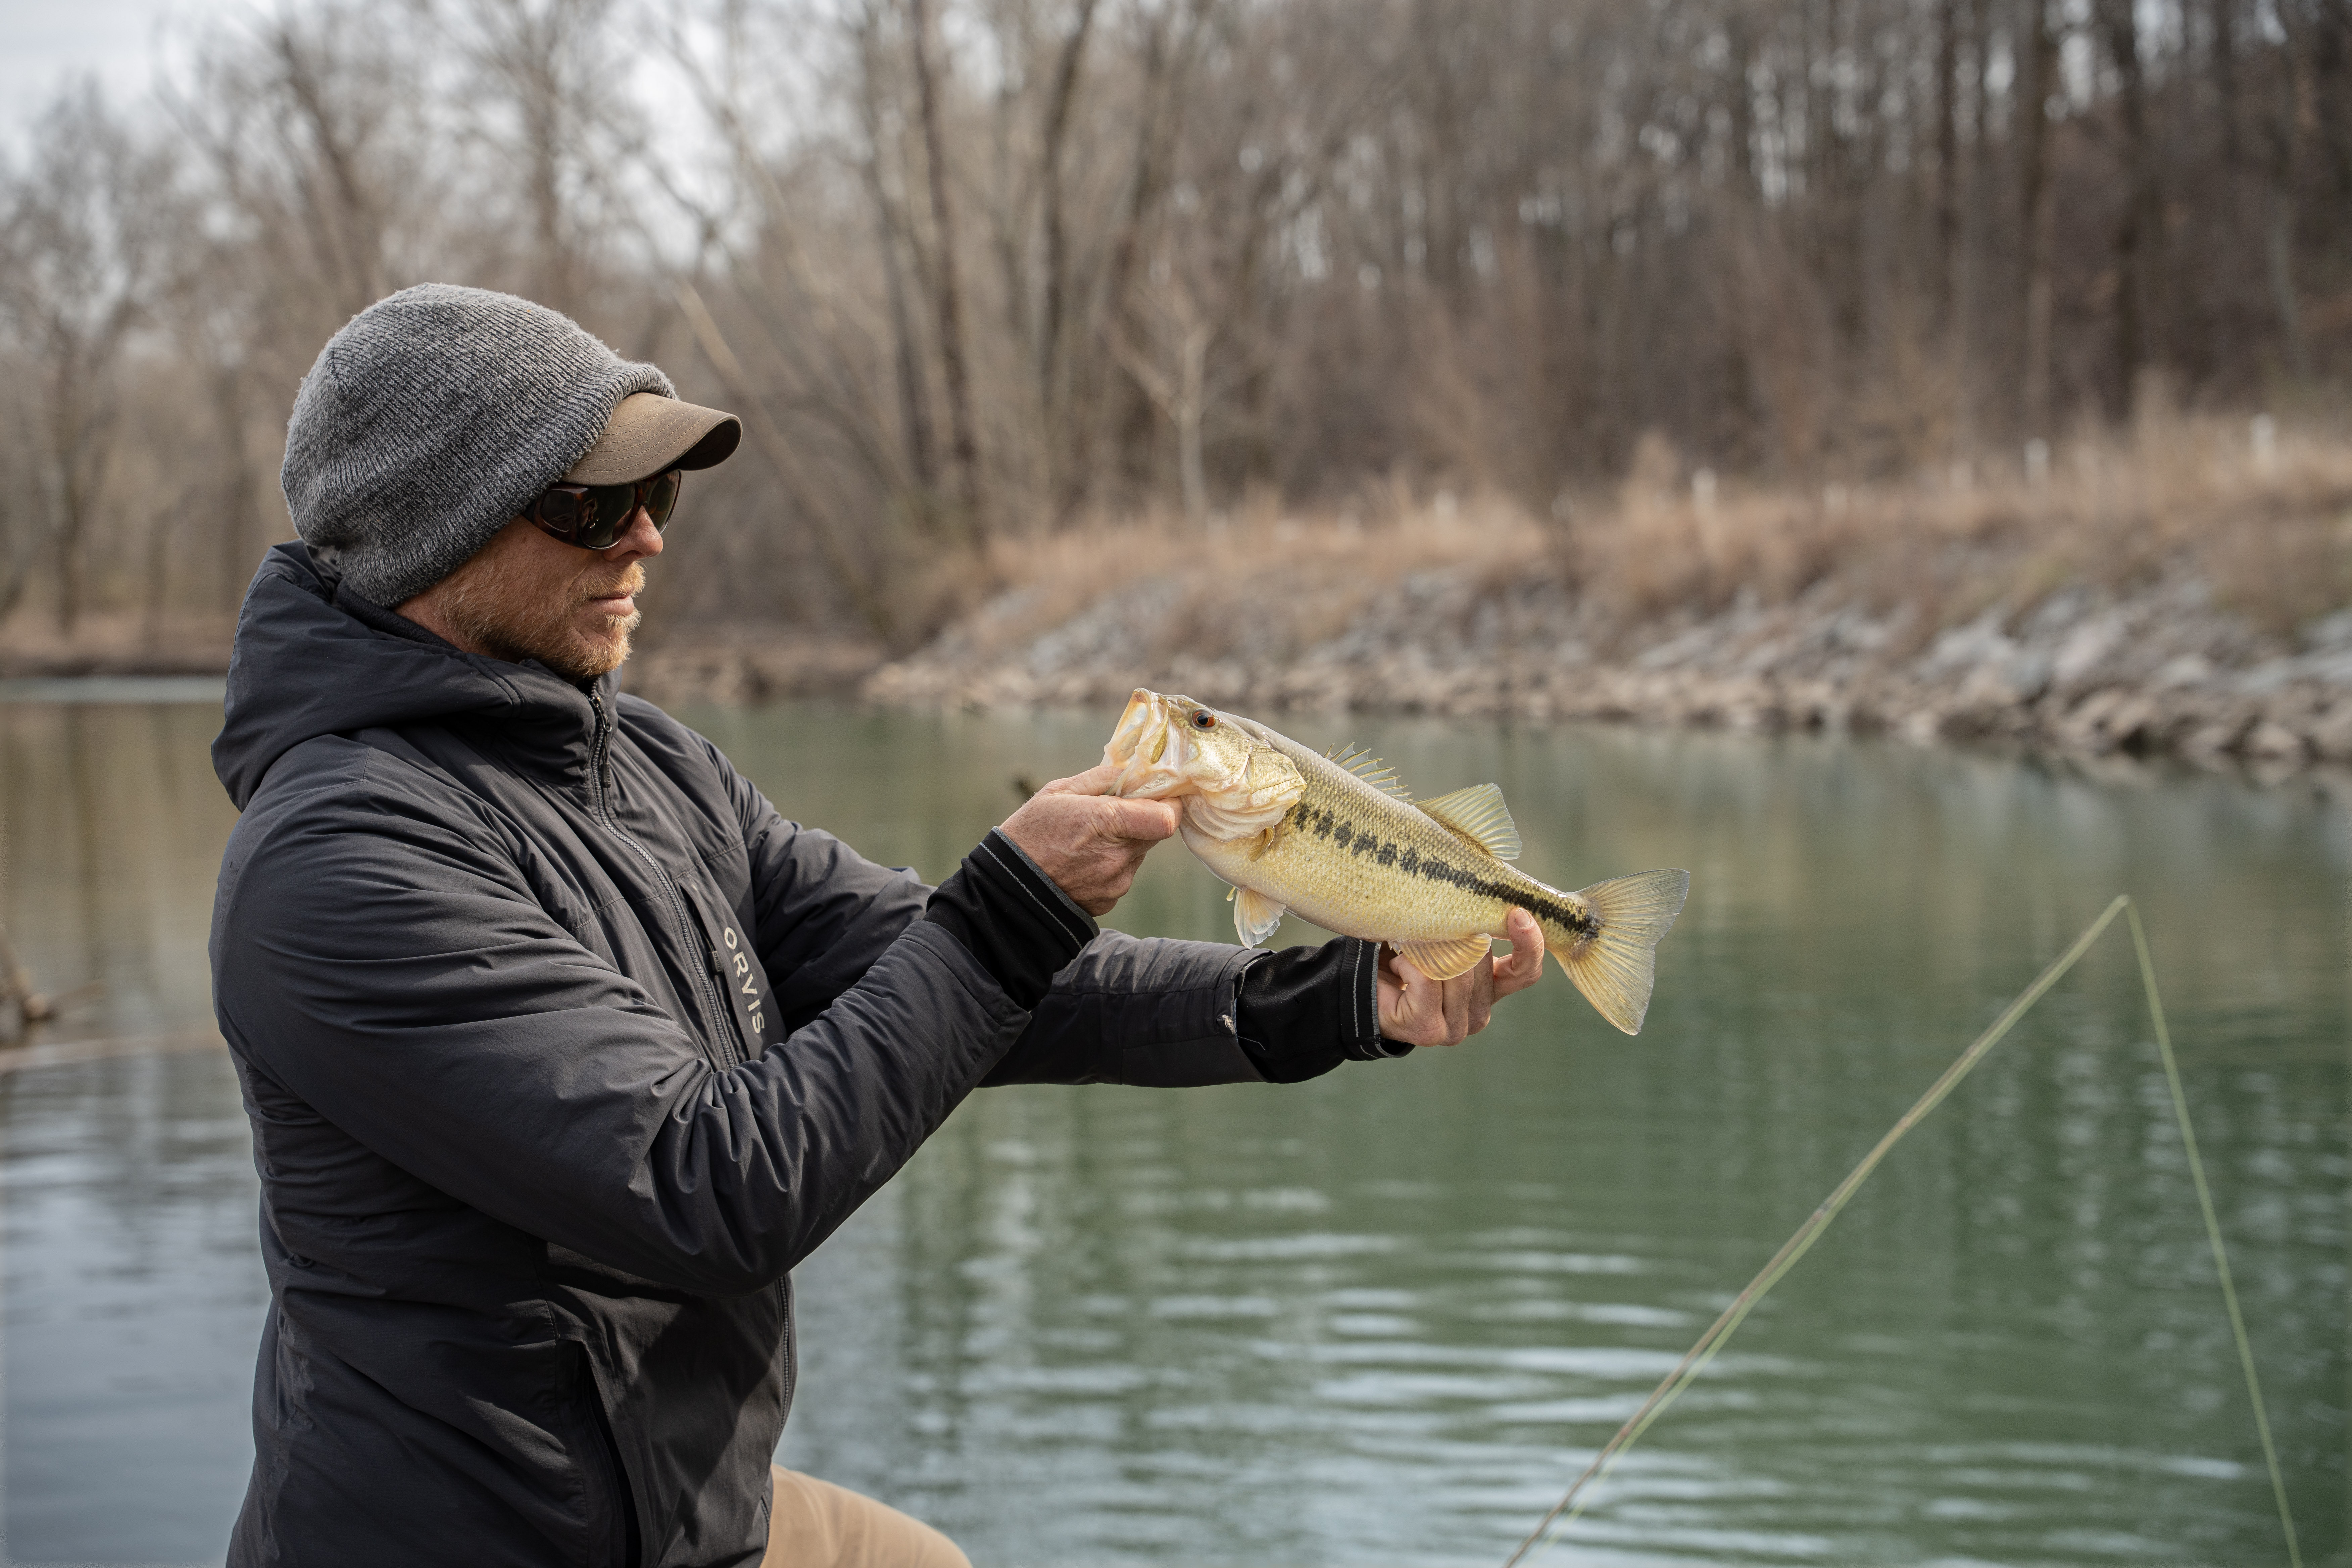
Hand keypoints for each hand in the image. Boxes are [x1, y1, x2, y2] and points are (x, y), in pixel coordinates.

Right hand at [999, 761, 1181, 915]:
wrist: (1008, 887)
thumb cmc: (1029, 833)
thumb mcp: (1058, 792)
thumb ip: (1100, 778)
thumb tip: (1130, 771)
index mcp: (1108, 822)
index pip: (1166, 818)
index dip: (1170, 805)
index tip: (1161, 796)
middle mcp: (1118, 856)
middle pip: (1154, 834)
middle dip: (1141, 821)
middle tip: (1113, 814)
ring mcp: (1115, 882)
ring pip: (1137, 854)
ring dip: (1124, 844)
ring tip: (1087, 841)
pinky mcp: (1110, 900)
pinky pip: (1122, 875)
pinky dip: (1111, 865)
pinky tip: (1082, 862)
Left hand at [1377, 908, 1545, 1046]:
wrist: (1360, 989)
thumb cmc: (1403, 958)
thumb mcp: (1446, 941)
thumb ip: (1472, 932)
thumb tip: (1497, 902)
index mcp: (1491, 991)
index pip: (1526, 972)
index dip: (1530, 943)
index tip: (1517, 913)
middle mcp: (1479, 1015)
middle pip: (1483, 962)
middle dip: (1454, 938)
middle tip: (1425, 932)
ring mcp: (1457, 1028)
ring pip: (1457, 971)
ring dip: (1427, 950)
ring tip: (1407, 954)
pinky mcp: (1430, 1029)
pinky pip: (1429, 979)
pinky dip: (1409, 963)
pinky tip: (1398, 968)